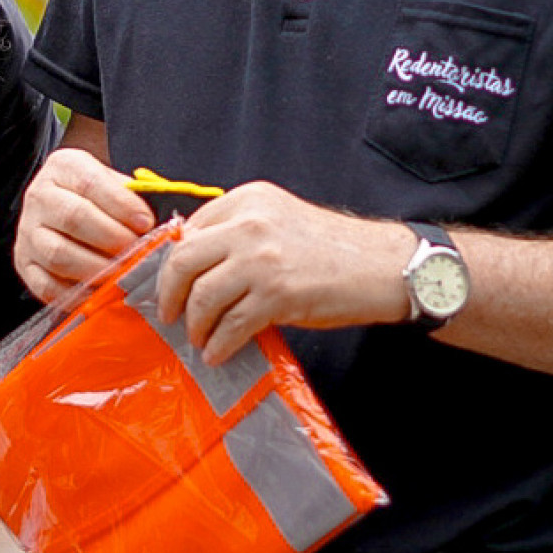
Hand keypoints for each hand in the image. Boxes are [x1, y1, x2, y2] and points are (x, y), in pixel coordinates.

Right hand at [13, 145, 155, 302]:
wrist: (61, 206)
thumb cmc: (97, 197)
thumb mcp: (111, 182)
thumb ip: (132, 197)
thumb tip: (159, 225)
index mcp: (62, 167)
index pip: (91, 183)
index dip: (121, 205)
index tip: (146, 222)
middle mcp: (39, 196)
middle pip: (73, 218)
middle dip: (112, 238)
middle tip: (137, 252)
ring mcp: (27, 232)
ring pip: (58, 254)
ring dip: (96, 268)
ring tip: (122, 274)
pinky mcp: (24, 264)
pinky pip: (45, 285)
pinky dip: (75, 294)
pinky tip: (98, 293)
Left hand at [155, 181, 413, 363]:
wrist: (383, 266)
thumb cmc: (331, 248)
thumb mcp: (278, 220)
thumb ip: (237, 232)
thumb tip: (193, 264)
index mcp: (247, 200)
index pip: (189, 229)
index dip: (173, 262)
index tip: (171, 283)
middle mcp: (249, 223)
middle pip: (183, 260)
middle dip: (169, 292)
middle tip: (169, 312)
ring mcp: (261, 259)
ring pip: (202, 296)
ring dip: (194, 323)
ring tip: (198, 337)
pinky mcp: (277, 295)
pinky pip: (231, 325)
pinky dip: (218, 343)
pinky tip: (218, 352)